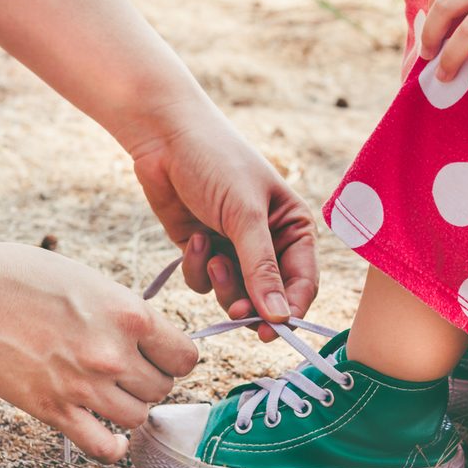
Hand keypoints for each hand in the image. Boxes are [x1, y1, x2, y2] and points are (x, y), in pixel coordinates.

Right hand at [0, 242, 198, 463]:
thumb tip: (151, 341)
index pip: (186, 357)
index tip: (160, 354)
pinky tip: (107, 431)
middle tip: (126, 367)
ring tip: (110, 390)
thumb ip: (127, 314)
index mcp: (131, 315)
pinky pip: (104, 447)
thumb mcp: (93, 281)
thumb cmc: (26, 276)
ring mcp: (85, 387)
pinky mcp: (55, 411)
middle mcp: (114, 355)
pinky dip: (112, 446)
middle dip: (149, 379)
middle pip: (162, 387)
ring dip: (130, 406)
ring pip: (138, 416)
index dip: (175, 357)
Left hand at [122, 99, 318, 342]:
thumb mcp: (244, 215)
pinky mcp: (202, 250)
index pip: (303, 283)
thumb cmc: (216, 162)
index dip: (289, 310)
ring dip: (221, 283)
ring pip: (234, 294)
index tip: (270, 331)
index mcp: (293, 228)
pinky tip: (191, 237)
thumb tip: (279, 317)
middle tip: (234, 311)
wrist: (164, 136)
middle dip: (249, 302)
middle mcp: (268, 242)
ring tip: (210, 255)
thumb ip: (261, 268)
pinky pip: (203, 281)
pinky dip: (195, 266)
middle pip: (268, 297)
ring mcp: (233, 247)